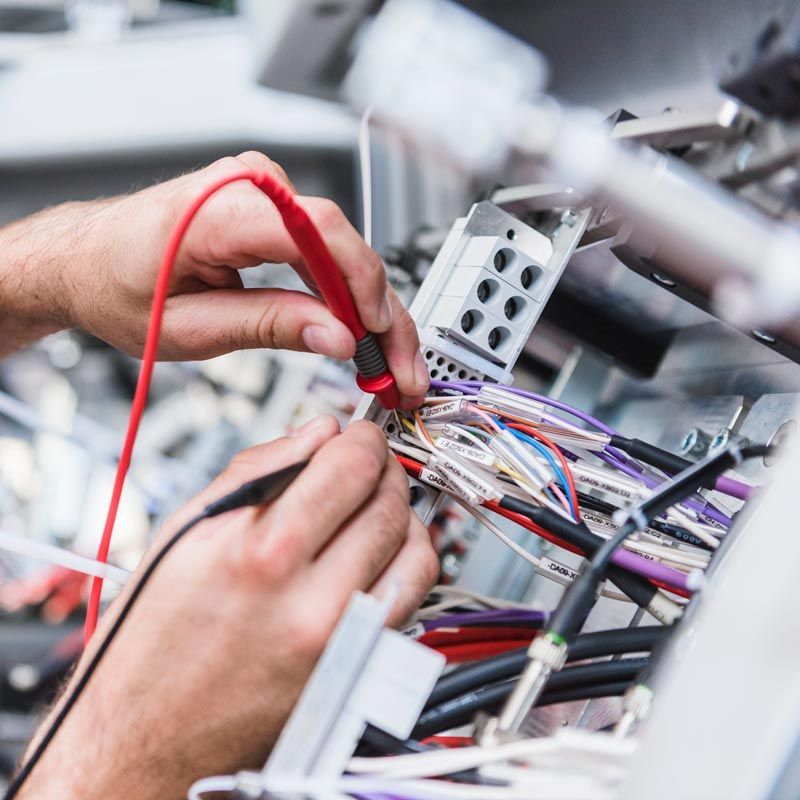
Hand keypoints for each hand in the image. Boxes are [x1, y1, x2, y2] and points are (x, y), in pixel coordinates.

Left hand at [0, 152, 428, 406]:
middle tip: (399, 369)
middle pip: (344, 246)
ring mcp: (266, 193)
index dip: (361, 287)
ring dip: (373, 309)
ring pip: (345, 252)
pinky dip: (349, 295)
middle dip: (382, 313)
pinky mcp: (274, 212)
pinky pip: (327, 251)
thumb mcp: (190, 326)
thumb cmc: (117, 285)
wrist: (87, 260)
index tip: (380, 337)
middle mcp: (250, 186)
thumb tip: (338, 337)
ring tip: (389, 363)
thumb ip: (268, 325)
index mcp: (218, 207)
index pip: (318, 234)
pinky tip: (365, 333)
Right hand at [18, 416, 438, 799]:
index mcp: (261, 552)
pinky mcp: (356, 667)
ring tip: (373, 502)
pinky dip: (407, 558)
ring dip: (401, 510)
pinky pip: (413, 596)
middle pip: (388, 501)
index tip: (357, 433)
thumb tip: (317, 432)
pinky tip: (380, 547)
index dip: (362, 437)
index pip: (350, 466)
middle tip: (364, 462)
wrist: (147, 730)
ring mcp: (341, 640)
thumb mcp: (189, 529)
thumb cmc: (155, 635)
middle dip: (382, 467)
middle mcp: (310, 599)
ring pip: (415, 546)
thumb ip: (262, 467)